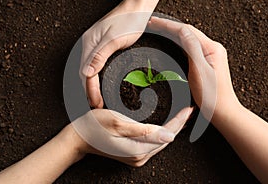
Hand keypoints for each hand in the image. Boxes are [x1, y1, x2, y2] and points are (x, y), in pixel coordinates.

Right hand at [72, 107, 192, 166]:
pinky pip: (152, 143)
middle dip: (179, 124)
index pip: (166, 134)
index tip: (189, 109)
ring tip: (182, 116)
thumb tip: (169, 136)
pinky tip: (166, 125)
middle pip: (165, 139)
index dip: (179, 121)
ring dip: (172, 128)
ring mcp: (136, 157)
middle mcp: (139, 157)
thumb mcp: (118, 123)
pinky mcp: (133, 154)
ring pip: (160, 142)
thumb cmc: (95, 126)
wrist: (78, 138)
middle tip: (189, 110)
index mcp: (138, 150)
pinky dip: (161, 133)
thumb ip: (144, 131)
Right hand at [80, 0, 171, 107]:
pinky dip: (95, 77)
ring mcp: (94, 45)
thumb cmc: (129, 21)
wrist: (138, 8)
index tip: (96, 102)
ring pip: (88, 70)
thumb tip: (86, 74)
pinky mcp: (102, 46)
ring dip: (90, 86)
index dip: (89, 89)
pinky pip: (94, 65)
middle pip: (83, 72)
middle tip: (96, 106)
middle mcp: (88, 44)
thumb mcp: (114, 39)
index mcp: (89, 43)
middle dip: (88, 91)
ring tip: (96, 99)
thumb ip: (99, 56)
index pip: (85, 72)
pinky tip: (100, 83)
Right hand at [147, 17, 239, 118]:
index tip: (153, 22)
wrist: (223, 111)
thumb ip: (191, 48)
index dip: (167, 25)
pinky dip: (178, 41)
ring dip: (173, 32)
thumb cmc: (212, 96)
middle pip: (187, 31)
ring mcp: (210, 54)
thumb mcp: (200, 71)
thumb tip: (182, 30)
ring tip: (158, 29)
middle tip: (152, 23)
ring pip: (188, 38)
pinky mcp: (207, 61)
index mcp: (211, 48)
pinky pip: (190, 46)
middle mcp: (212, 48)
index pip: (186, 30)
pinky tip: (170, 41)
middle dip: (169, 26)